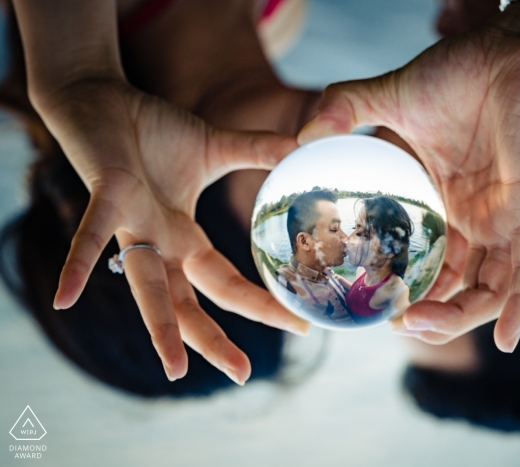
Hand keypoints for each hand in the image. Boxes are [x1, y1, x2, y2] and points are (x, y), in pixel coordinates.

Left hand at [36, 78, 308, 382]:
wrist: (98, 96)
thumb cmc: (150, 128)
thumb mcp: (214, 146)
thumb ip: (257, 151)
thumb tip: (304, 146)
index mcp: (182, 235)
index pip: (224, 282)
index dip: (259, 305)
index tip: (298, 326)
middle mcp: (157, 240)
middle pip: (186, 303)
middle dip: (213, 340)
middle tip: (243, 376)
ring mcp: (133, 223)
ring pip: (147, 283)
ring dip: (160, 327)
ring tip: (175, 371)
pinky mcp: (109, 193)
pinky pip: (93, 233)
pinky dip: (79, 263)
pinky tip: (64, 300)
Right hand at [299, 0, 519, 351]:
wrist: (517, 45)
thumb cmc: (463, 69)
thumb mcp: (391, 96)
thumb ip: (345, 109)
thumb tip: (302, 133)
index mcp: (449, 199)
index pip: (433, 260)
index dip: (409, 287)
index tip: (377, 304)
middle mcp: (479, 217)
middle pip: (462, 284)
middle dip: (433, 314)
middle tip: (394, 322)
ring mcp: (508, 217)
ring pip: (493, 288)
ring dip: (460, 317)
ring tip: (416, 325)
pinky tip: (506, 339)